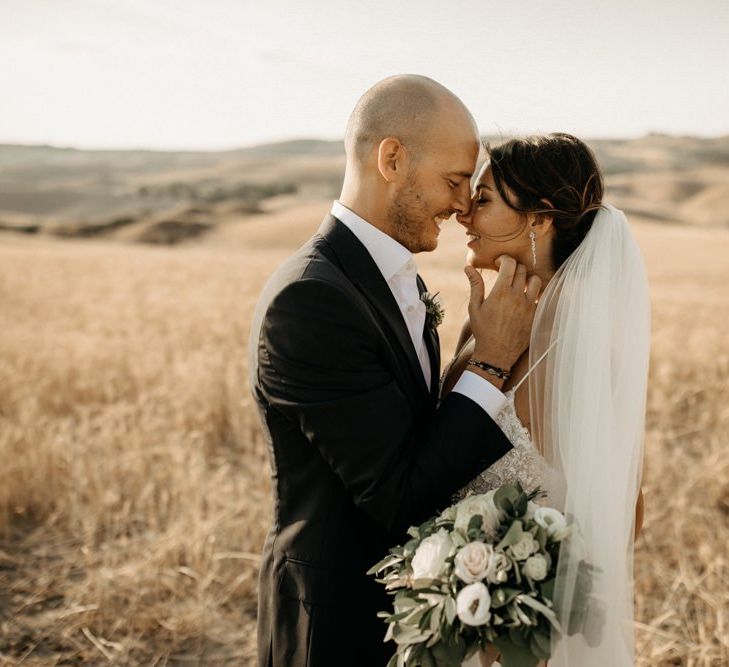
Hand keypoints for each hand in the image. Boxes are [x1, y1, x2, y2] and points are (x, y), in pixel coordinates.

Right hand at [465, 256, 540, 370]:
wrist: (496, 353)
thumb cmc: (483, 330)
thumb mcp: (474, 307)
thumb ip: (475, 285)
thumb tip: (468, 267)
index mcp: (501, 292)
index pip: (510, 264)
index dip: (504, 259)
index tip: (499, 263)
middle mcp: (517, 297)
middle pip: (522, 270)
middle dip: (514, 268)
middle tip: (507, 274)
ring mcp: (529, 306)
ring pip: (536, 280)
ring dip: (528, 279)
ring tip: (519, 285)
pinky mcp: (536, 315)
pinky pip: (541, 297)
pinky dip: (534, 294)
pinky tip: (525, 298)